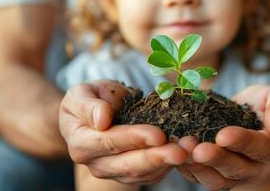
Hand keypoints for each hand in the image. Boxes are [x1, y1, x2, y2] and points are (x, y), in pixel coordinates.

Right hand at [59, 80, 186, 184]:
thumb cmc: (90, 99)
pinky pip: (152, 175)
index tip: (157, 134)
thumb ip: (89, 105)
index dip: (134, 138)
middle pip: (128, 165)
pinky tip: (185, 153)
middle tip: (181, 151)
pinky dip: (169, 165)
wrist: (98, 111)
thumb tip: (102, 119)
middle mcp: (96, 164)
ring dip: (167, 163)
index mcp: (81, 143)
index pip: (109, 142)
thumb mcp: (82, 93)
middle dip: (156, 157)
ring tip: (188, 150)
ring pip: (143, 173)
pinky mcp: (131, 175)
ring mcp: (114, 172)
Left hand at [176, 85, 269, 189]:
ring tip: (181, 149)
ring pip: (217, 180)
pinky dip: (187, 168)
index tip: (222, 135)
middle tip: (196, 149)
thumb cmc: (268, 104)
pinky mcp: (218, 176)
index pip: (260, 148)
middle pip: (237, 170)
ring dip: (197, 167)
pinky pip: (202, 178)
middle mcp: (259, 169)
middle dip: (215, 159)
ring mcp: (237, 176)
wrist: (255, 116)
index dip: (241, 142)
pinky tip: (173, 152)